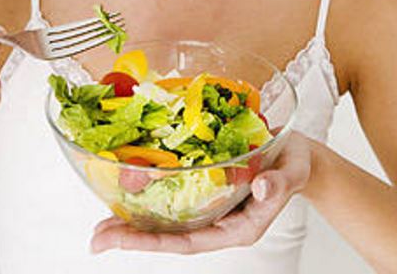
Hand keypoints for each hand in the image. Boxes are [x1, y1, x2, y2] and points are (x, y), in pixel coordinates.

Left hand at [90, 132, 311, 254]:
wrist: (298, 154)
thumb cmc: (296, 164)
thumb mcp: (293, 171)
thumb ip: (280, 183)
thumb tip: (263, 188)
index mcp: (238, 227)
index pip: (190, 242)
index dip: (154, 243)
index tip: (123, 241)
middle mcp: (219, 222)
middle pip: (170, 236)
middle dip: (132, 238)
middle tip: (98, 238)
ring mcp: (210, 208)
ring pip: (166, 222)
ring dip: (133, 223)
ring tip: (100, 226)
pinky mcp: (204, 189)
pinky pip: (172, 200)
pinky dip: (146, 199)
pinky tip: (124, 195)